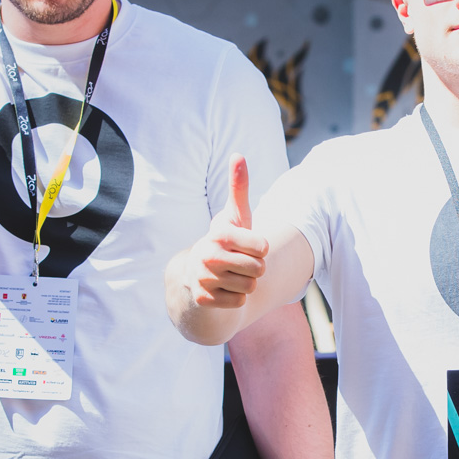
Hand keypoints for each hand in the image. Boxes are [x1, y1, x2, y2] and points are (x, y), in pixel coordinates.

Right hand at [182, 155, 268, 308]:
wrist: (195, 271)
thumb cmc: (225, 240)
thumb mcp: (234, 215)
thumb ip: (238, 186)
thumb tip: (238, 155)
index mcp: (219, 234)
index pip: (263, 247)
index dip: (260, 248)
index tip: (248, 244)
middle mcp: (207, 256)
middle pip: (259, 270)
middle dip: (255, 268)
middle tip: (240, 262)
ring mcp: (203, 279)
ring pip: (250, 287)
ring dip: (246, 283)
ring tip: (231, 274)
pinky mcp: (202, 299)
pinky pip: (239, 302)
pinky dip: (236, 298)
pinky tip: (223, 288)